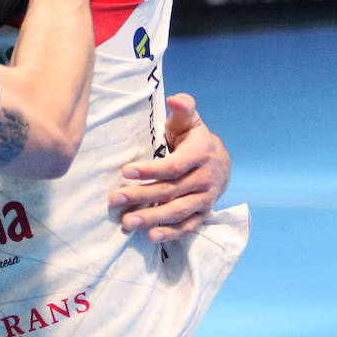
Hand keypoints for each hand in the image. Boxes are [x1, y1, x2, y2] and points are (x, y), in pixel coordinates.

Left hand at [109, 94, 230, 242]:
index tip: (125, 171)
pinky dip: (171, 234)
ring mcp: (206, 199)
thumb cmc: (194, 138)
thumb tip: (175, 99)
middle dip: (141, 196)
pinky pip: (188, 227)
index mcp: (200, 155)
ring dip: (152, 218)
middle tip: (115, 199)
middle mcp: (205, 179)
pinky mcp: (204, 213)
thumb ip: (184, 108)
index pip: (173, 166)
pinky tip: (151, 237)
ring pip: (178, 211)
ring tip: (127, 223)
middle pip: (170, 191)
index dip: (150, 170)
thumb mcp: (190, 121)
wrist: (221, 161)